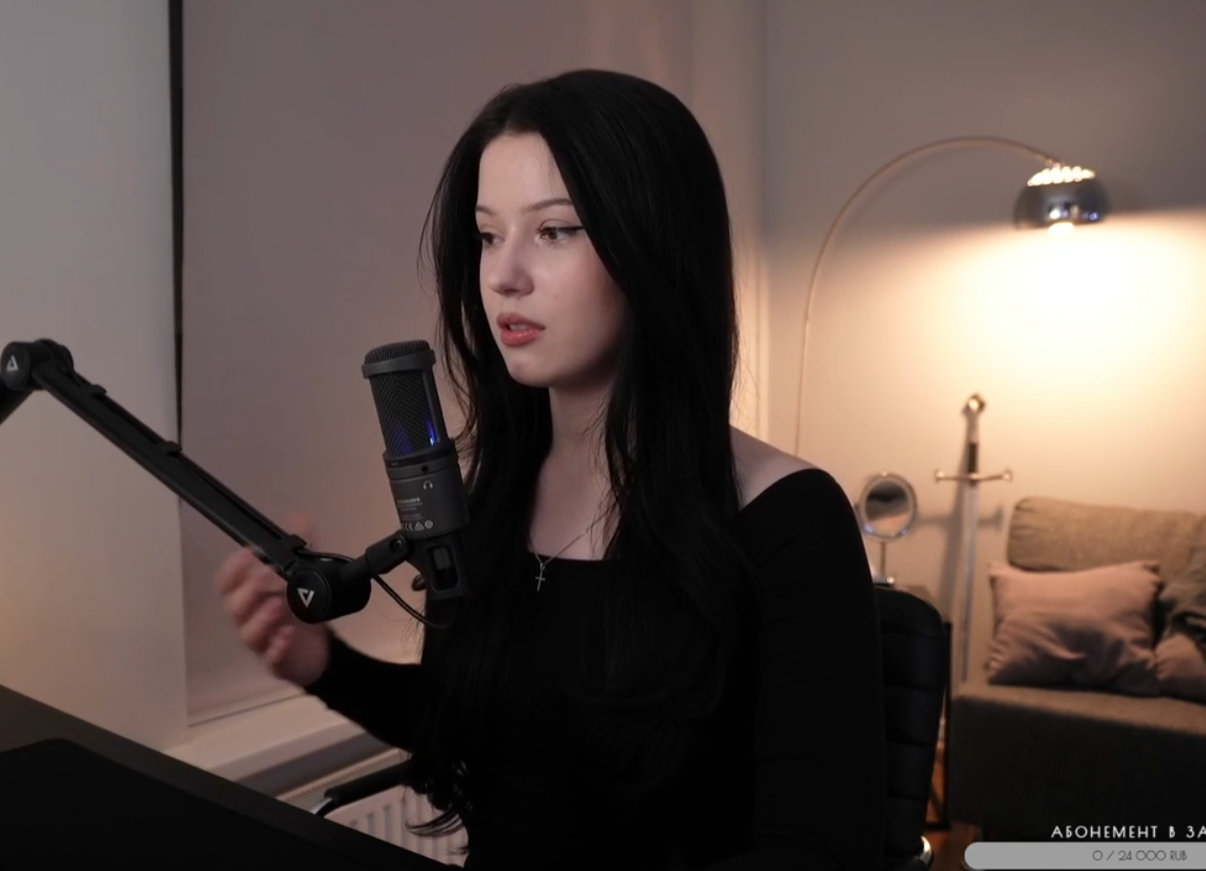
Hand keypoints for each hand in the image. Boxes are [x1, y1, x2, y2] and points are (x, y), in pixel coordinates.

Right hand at [213, 512, 330, 686]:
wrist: (317, 650)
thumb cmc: (299, 610)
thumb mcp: (305, 575)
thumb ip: (303, 546)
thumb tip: (298, 517)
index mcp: (249, 595)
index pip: (227, 581)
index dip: (234, 567)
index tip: (251, 553)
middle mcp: (248, 618)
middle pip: (234, 605)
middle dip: (249, 589)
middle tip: (268, 576)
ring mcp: (260, 641)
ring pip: (248, 632)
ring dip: (262, 617)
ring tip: (279, 604)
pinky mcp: (275, 661)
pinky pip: (270, 657)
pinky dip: (277, 646)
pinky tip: (288, 635)